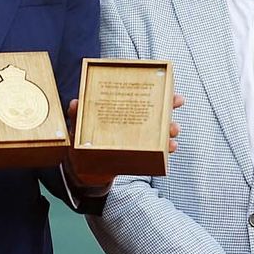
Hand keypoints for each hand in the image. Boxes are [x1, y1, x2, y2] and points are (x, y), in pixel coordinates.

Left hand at [63, 91, 184, 187]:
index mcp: (118, 110)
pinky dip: (166, 149)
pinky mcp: (139, 154)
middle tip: (178, 100)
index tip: (164, 81)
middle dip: (168, 103)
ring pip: (159, 129)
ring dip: (169, 127)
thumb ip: (77, 116)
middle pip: (153, 108)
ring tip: (173, 128)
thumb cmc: (81, 145)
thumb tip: (75, 103)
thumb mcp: (77, 128)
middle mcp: (131, 122)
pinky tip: (171, 147)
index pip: (136, 94)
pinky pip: (157, 150)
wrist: (83, 172)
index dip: (149, 86)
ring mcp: (137, 138)